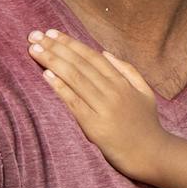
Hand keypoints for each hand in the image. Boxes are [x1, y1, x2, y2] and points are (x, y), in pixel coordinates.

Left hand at [29, 28, 166, 174]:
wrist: (152, 154)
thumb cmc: (147, 125)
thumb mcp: (144, 92)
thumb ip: (128, 71)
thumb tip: (105, 53)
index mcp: (123, 82)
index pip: (91, 56)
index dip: (70, 43)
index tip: (52, 33)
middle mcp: (113, 91)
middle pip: (79, 64)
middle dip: (55, 47)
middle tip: (34, 35)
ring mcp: (104, 107)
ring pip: (75, 78)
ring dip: (52, 61)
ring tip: (34, 49)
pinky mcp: (95, 126)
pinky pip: (74, 102)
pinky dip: (60, 87)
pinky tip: (46, 74)